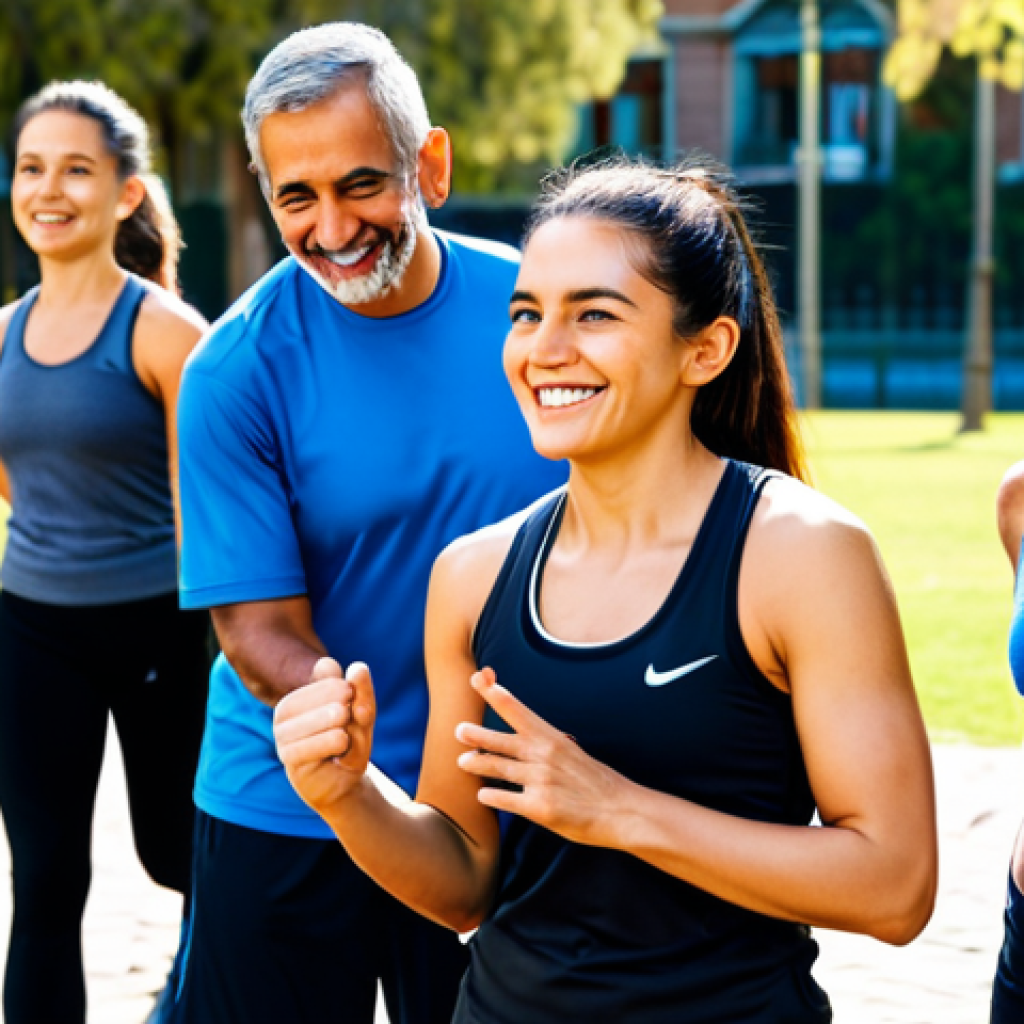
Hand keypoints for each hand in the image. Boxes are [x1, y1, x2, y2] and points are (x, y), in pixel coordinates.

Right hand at [273, 657, 375, 815]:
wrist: (342, 782)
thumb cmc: (349, 743)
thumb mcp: (362, 714)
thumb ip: (362, 691)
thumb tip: (358, 667)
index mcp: (300, 692)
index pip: (333, 679)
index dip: (353, 695)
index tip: (350, 711)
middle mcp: (284, 709)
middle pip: (335, 697)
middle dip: (352, 716)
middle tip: (346, 733)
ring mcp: (282, 733)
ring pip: (331, 717)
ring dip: (347, 734)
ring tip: (341, 743)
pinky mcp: (287, 756)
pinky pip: (320, 743)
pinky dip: (338, 747)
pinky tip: (337, 752)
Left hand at [455, 667, 630, 847]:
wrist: (621, 811)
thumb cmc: (595, 781)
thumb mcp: (572, 753)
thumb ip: (545, 745)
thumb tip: (521, 738)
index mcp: (552, 738)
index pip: (518, 711)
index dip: (496, 694)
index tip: (477, 679)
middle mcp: (544, 756)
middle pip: (501, 741)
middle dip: (477, 735)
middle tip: (458, 729)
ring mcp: (540, 781)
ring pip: (498, 769)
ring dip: (477, 764)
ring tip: (462, 761)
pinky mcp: (539, 807)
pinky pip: (506, 799)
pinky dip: (491, 797)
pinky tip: (482, 796)